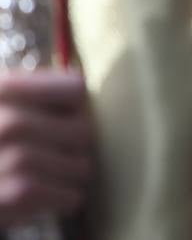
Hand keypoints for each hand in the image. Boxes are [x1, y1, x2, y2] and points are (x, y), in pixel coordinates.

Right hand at [0, 70, 93, 223]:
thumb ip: (24, 92)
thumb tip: (77, 91)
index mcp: (2, 90)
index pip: (74, 90)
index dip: (73, 107)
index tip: (62, 118)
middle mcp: (10, 122)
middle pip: (83, 132)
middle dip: (71, 148)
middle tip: (52, 155)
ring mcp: (14, 160)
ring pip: (81, 167)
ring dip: (67, 177)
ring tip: (42, 177)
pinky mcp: (15, 196)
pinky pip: (70, 197)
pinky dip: (60, 201)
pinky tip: (38, 197)